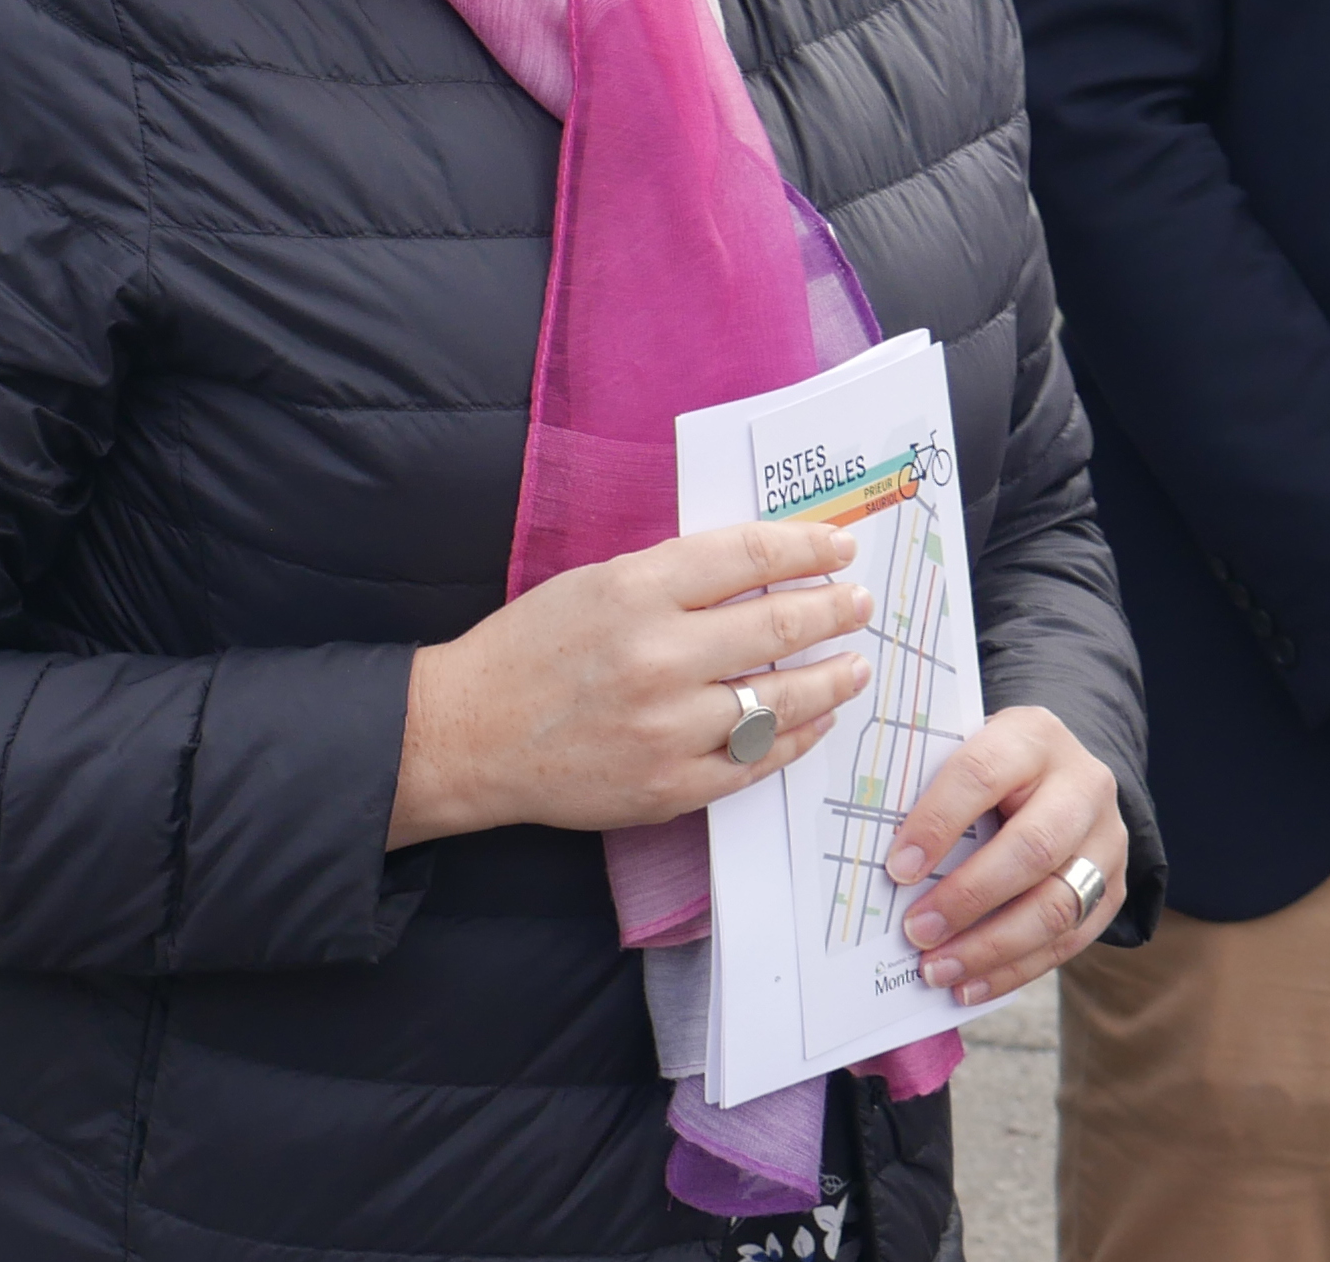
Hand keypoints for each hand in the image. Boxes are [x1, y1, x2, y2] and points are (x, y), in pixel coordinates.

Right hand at [390, 521, 874, 846]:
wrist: (470, 734)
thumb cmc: (526, 650)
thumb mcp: (589, 586)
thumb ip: (667, 579)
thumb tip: (754, 569)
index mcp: (632, 592)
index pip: (744, 557)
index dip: (803, 547)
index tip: (838, 544)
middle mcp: (657, 657)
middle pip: (777, 626)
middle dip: (832, 609)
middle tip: (858, 602)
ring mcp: (668, 728)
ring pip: (780, 699)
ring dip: (831, 678)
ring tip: (855, 664)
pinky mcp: (672, 786)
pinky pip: (758, 760)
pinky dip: (796, 736)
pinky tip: (815, 719)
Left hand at [884, 706, 1125, 1005]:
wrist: (1061, 769)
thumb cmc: (989, 763)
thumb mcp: (963, 749)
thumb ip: (928, 786)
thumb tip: (877, 854)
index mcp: (1032, 735)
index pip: (981, 775)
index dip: (938, 823)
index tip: (896, 868)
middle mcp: (1083, 785)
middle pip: (1031, 851)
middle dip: (967, 898)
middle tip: (915, 932)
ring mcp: (1107, 840)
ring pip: (1056, 905)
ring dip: (990, 947)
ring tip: (937, 970)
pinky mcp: (1115, 888)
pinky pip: (1069, 939)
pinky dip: (1015, 969)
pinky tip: (970, 984)